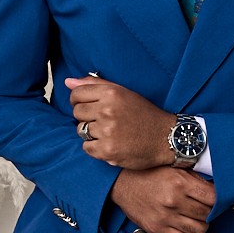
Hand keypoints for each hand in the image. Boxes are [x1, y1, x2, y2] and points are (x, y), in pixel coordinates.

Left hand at [62, 74, 178, 170]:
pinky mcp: (107, 150)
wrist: (166, 138)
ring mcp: (107, 131)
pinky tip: (110, 143)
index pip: (76, 94)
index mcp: (111, 94)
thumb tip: (68, 82)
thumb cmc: (144, 114)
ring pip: (81, 130)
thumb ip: (95, 84)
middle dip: (87, 117)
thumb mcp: (124, 92)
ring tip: (109, 132)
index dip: (79, 100)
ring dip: (92, 133)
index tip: (89, 106)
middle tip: (103, 120)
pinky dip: (96, 147)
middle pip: (77, 112)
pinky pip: (86, 148)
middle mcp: (108, 111)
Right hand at [109, 166, 214, 232]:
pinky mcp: (157, 229)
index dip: (219, 198)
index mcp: (179, 183)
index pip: (213, 197)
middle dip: (210, 211)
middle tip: (206, 206)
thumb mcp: (174, 168)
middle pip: (207, 214)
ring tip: (198, 217)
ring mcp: (165, 217)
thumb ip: (195, 178)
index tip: (217, 198)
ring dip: (202, 224)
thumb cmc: (149, 173)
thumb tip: (216, 188)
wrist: (122, 183)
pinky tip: (188, 227)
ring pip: (199, 230)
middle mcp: (173, 201)